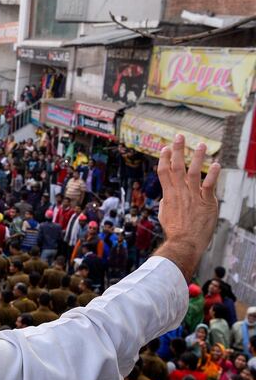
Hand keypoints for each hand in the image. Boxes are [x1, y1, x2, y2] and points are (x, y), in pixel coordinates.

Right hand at [155, 134, 220, 280]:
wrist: (184, 242)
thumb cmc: (175, 231)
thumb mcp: (165, 214)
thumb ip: (167, 202)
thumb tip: (166, 195)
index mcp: (169, 195)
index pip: (164, 172)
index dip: (164, 158)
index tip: (165, 148)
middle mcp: (180, 192)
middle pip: (176, 167)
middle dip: (177, 151)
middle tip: (179, 137)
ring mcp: (193, 196)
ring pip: (193, 172)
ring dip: (197, 157)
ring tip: (201, 144)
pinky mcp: (206, 202)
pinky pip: (209, 185)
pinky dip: (213, 174)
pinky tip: (217, 164)